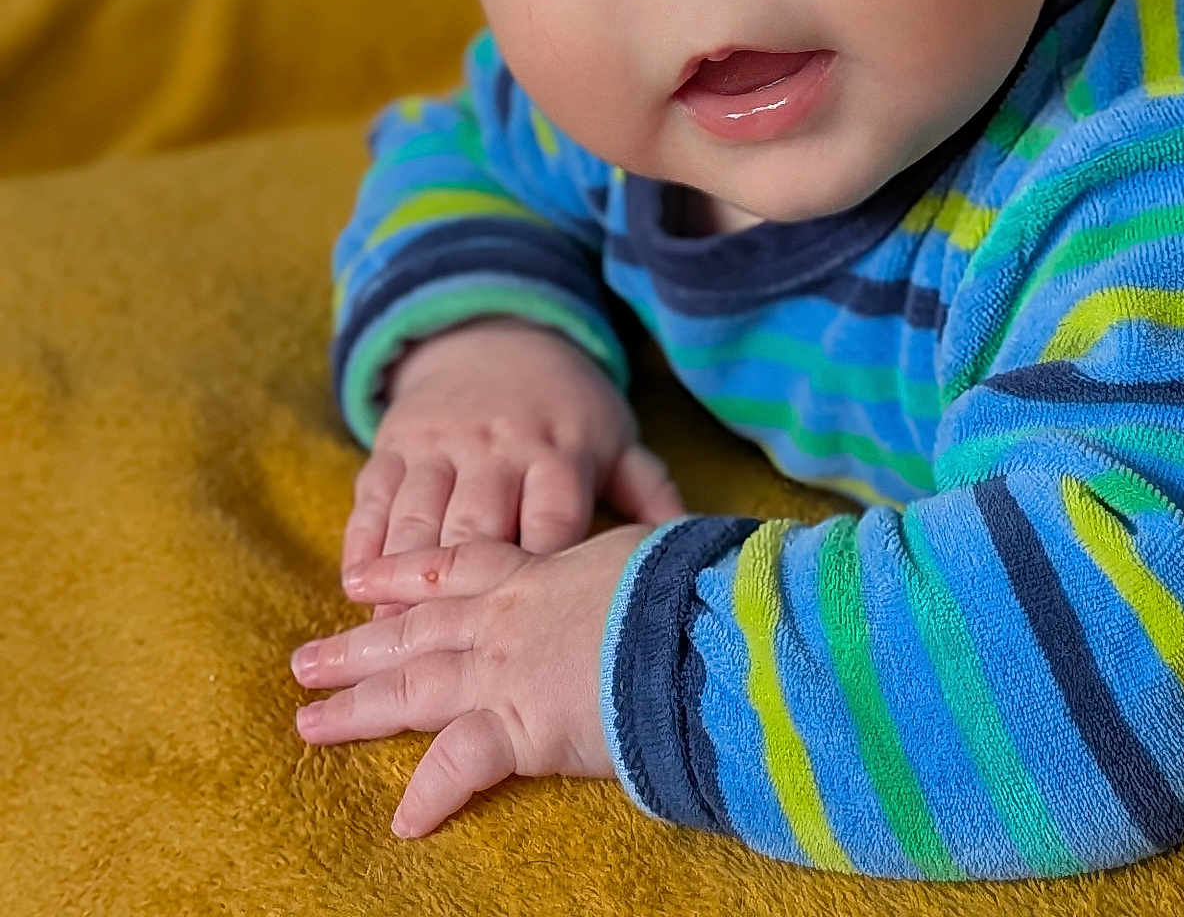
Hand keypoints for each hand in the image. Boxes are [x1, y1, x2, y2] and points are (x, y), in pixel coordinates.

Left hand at [290, 522, 652, 837]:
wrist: (697, 615)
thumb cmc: (685, 576)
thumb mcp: (649, 545)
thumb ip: (630, 553)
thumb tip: (653, 545)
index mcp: (540, 572)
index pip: (457, 567)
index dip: (405, 573)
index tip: (359, 579)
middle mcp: (509, 617)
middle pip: (415, 628)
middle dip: (356, 644)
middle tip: (303, 660)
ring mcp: (508, 670)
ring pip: (414, 685)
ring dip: (357, 707)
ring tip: (307, 723)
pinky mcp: (523, 725)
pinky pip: (461, 764)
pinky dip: (432, 794)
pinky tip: (403, 822)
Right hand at [344, 316, 684, 619]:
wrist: (498, 338)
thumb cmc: (569, 411)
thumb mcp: (618, 442)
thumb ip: (651, 495)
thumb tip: (699, 549)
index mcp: (559, 453)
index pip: (552, 523)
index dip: (544, 580)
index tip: (540, 640)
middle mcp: (498, 448)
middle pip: (476, 529)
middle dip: (459, 597)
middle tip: (447, 663)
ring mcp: (441, 445)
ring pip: (417, 521)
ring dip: (399, 583)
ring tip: (386, 643)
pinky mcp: (394, 444)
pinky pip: (373, 498)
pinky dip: (362, 546)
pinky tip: (355, 589)